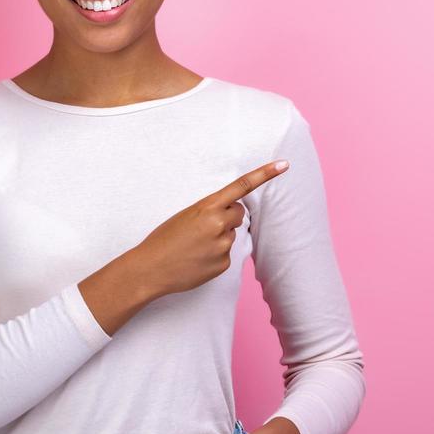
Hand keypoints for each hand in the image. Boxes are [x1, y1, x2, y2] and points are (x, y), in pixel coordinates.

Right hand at [135, 160, 289, 299]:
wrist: (150, 269)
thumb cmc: (164, 239)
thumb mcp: (185, 216)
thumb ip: (210, 211)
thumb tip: (231, 218)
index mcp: (207, 206)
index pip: (242, 186)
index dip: (265, 174)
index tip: (284, 164)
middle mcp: (219, 224)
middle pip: (239, 213)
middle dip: (228, 217)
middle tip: (204, 227)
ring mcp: (223, 245)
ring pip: (231, 235)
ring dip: (218, 238)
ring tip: (194, 246)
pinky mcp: (223, 264)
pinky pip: (226, 255)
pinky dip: (215, 256)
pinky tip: (197, 259)